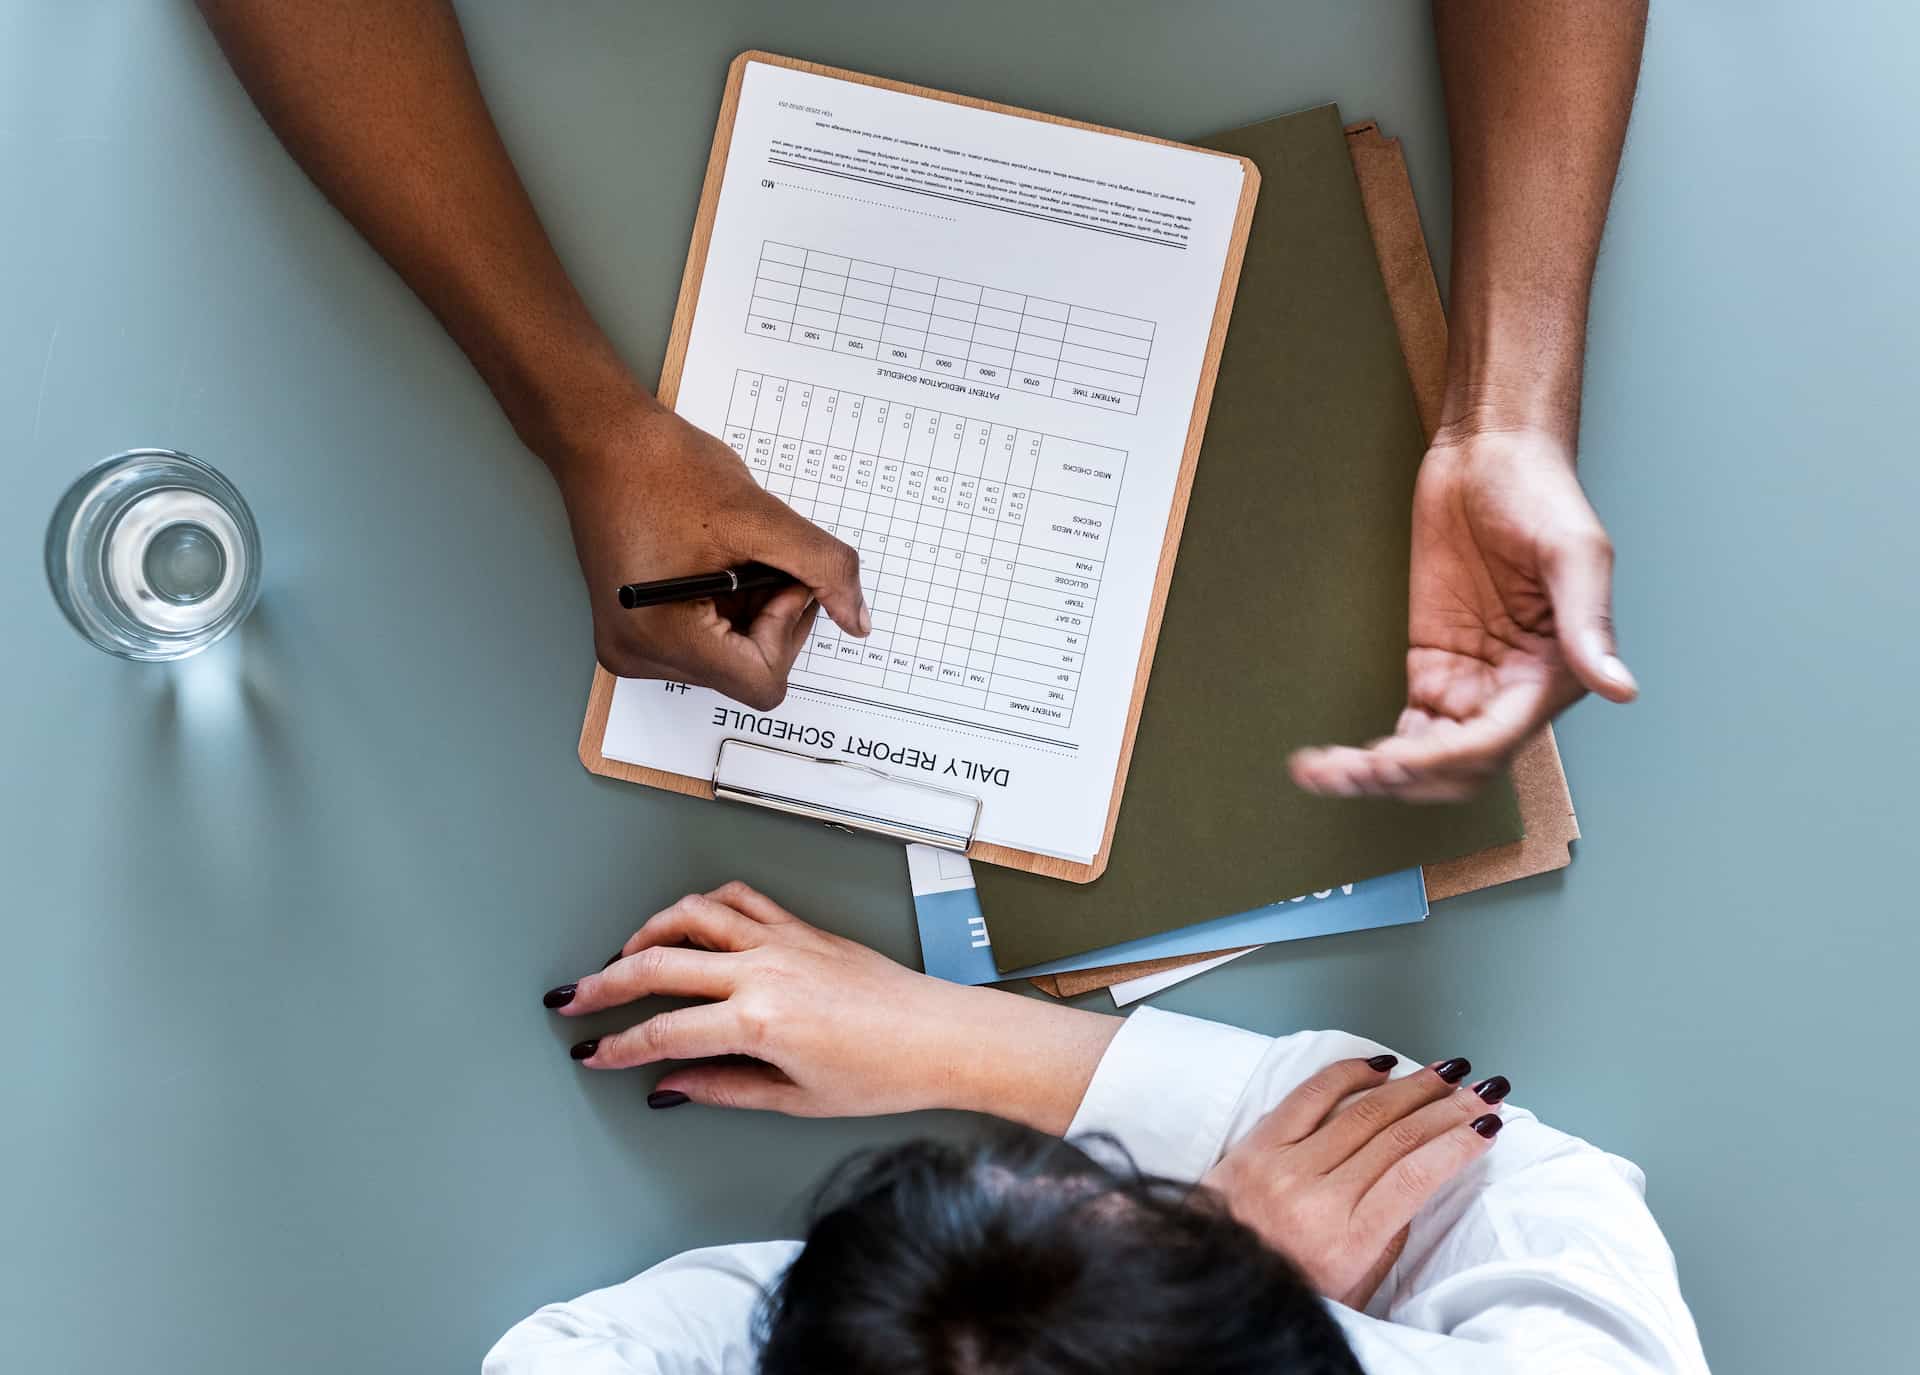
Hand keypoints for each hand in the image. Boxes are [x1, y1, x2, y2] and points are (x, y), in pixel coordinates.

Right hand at [544, 882, 1119, 1125]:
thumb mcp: (796, 1099)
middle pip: (658, 965)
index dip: (619, 1045)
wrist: (940, 1037)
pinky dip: (704, 906)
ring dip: (647, 932)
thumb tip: (672, 1087)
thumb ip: (723, 1088)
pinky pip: (740, 900)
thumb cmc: (883, 1074)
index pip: (665, 1032)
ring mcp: (782, 941)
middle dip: (606, 984)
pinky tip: (688, 922)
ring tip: (622, 954)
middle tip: (573, 999)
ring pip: (692, 917)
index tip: (592, 1053)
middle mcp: (763, 970)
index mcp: (758, 1020)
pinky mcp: (801, 928)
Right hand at [550, 398, 868, 709]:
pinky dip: (726, 611)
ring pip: (729, 662)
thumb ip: (823, 569)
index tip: (777, 574)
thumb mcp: (761, 516)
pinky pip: (705, 646)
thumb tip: (858, 621)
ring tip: (729, 556)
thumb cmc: (664, 468)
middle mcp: (639, 657)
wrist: (602, 441)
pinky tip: (712, 564)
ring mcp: (632, 649)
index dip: (785, 628)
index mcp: (661, 638)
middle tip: (758, 556)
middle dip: (769, 618)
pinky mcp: (634, 634)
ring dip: (749, 613)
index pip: (762, 681)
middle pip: (746, 675)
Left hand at [1201, 1054, 1507, 1308]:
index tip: (1489, 1125)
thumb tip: (1421, 1174)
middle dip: (1448, 1108)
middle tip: (1482, 1089)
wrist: (1207, 1280)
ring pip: (1361, 1111)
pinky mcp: (1255, 1144)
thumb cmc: (1285, 1289)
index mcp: (1345, 1242)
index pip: (1416, 1177)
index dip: (1459, 1143)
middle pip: (1397, 1137)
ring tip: (1446, 1072)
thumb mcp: (1354, 1286)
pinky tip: (1381, 1066)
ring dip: (1412, 1086)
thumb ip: (1388, 1235)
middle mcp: (1314, 1200)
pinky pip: (1309, 1095)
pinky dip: (1348, 1074)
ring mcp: (1281, 1166)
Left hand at [1290, 428, 1637, 801]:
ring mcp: (1470, 681)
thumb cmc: (1541, 492)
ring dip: (1381, 776)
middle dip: (1410, 778)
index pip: (1497, 740)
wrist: (1489, 453)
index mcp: (1554, 673)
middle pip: (1461, 765)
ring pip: (1428, 756)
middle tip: (1354, 771)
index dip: (1446, 758)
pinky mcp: (1432, 665)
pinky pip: (1407, 728)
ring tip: (1325, 772)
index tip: (1394, 761)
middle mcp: (1513, 690)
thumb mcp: (1573, 551)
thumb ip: (1589, 623)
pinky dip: (1372, 752)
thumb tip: (1620, 687)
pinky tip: (1331, 761)